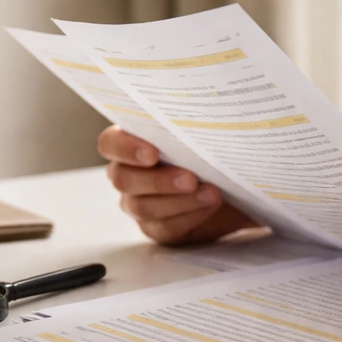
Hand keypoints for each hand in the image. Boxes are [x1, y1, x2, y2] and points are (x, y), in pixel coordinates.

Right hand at [98, 125, 255, 244]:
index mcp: (130, 143)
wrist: (231, 181)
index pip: (110, 144)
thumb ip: (188, 125)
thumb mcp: (201, 133)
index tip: (152, 153)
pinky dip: (190, 216)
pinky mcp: (157, 228)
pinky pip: (165, 227)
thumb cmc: (211, 148)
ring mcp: (138, 204)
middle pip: (123, 179)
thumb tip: (201, 113)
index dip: (125, 148)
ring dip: (179, 200)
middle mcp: (127, 174)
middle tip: (190, 179)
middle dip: (158, 180)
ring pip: (144, 207)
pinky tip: (210, 205)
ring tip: (211, 193)